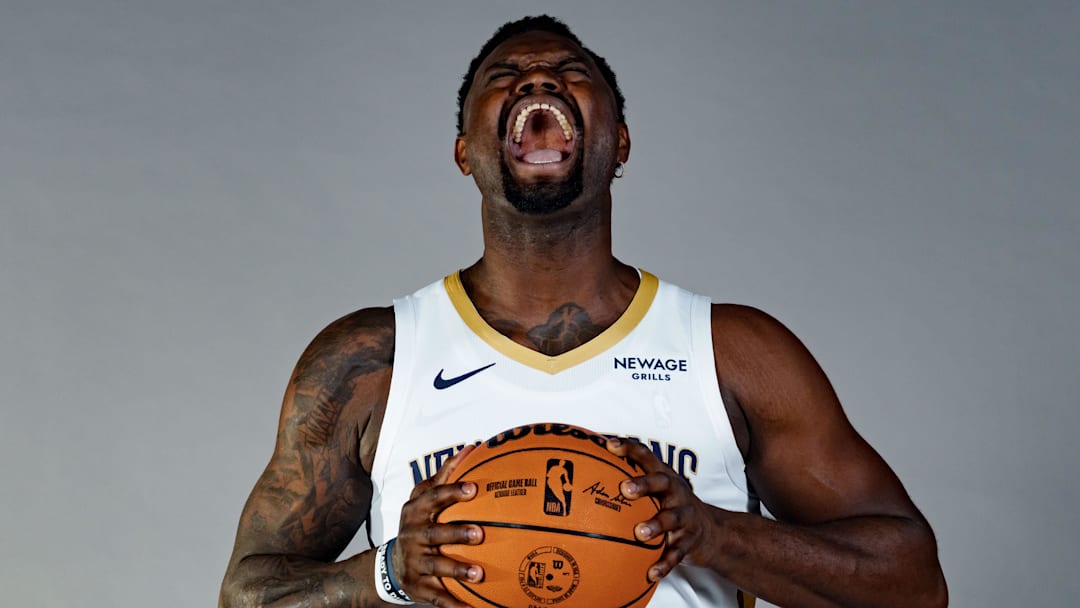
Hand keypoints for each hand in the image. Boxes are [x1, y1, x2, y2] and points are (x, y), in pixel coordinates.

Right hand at [394, 444, 484, 606]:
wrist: (391, 565)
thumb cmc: (418, 524)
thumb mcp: (424, 498)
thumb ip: (445, 475)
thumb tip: (472, 448)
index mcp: (416, 512)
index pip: (433, 498)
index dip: (452, 492)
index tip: (473, 488)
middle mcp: (413, 536)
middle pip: (434, 533)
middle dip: (456, 533)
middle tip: (480, 532)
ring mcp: (416, 562)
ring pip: (437, 566)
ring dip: (458, 569)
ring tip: (479, 573)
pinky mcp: (419, 586)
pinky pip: (437, 597)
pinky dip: (453, 604)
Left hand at [607, 437, 717, 581]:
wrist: (713, 532)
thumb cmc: (673, 506)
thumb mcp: (658, 491)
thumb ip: (631, 482)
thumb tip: (588, 476)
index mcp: (665, 478)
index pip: (647, 457)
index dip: (629, 449)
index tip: (609, 445)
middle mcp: (676, 493)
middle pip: (661, 483)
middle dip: (644, 484)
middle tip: (625, 489)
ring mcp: (685, 517)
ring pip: (671, 519)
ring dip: (655, 525)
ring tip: (639, 533)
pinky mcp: (689, 541)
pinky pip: (676, 553)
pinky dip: (664, 563)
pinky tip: (651, 573)